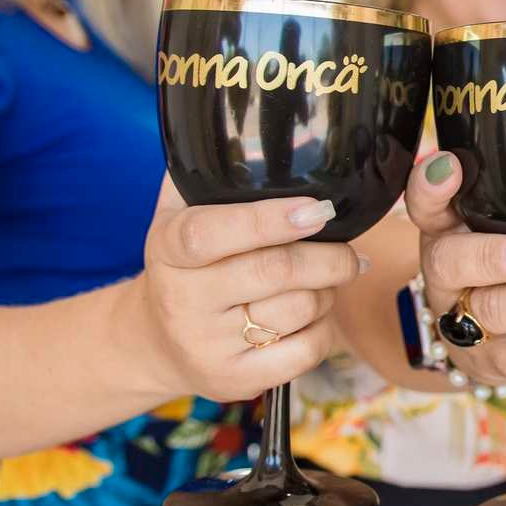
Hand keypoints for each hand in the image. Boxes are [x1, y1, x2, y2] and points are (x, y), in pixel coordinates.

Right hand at [136, 178, 365, 401]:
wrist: (156, 340)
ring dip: (328, 290)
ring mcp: (206, 345)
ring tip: (326, 279)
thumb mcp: (180, 213)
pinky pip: (306, 351)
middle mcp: (182, 300)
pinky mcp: (234, 380)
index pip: (212, 232)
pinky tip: (315, 314)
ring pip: (299, 309)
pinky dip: (325, 328)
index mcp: (169, 249)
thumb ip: (210, 173)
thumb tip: (250, 124)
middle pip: (275, 272)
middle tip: (349, 250)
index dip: (269, 220)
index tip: (317, 209)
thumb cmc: (188, 262)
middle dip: (328, 257)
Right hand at [405, 152, 505, 388]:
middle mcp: (444, 276)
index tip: (450, 168)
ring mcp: (463, 322)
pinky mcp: (491, 361)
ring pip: (494, 312)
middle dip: (494, 257)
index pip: (425, 205)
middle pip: (454, 263)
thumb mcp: (490, 228)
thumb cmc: (493, 264)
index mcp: (442, 232)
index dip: (431, 187)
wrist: (469, 335)